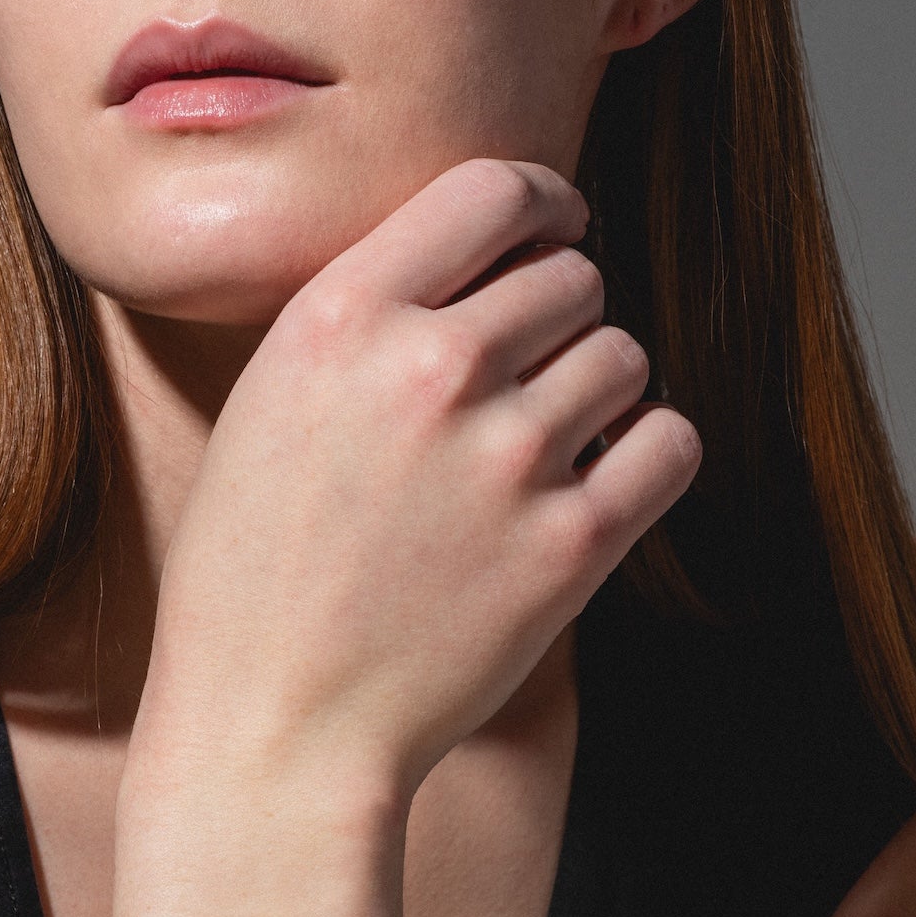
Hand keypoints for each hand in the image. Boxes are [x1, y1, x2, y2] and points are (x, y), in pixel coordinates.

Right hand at [133, 157, 700, 808]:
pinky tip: (594, 480)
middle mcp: (428, 368)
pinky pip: (669, 441)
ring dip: (594, 388)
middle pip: (570, 274)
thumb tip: (474, 270)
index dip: (538, 202)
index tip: (548, 231)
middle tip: (522, 374)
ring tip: (539, 446)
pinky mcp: (571, 545)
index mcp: (338, 321)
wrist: (273, 727)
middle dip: (557, 313)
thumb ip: (359, 325)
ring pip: (623, 354)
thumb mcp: (262, 415)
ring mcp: (508, 456)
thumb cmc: (246, 582)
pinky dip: (645, 451)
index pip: (490, 189)